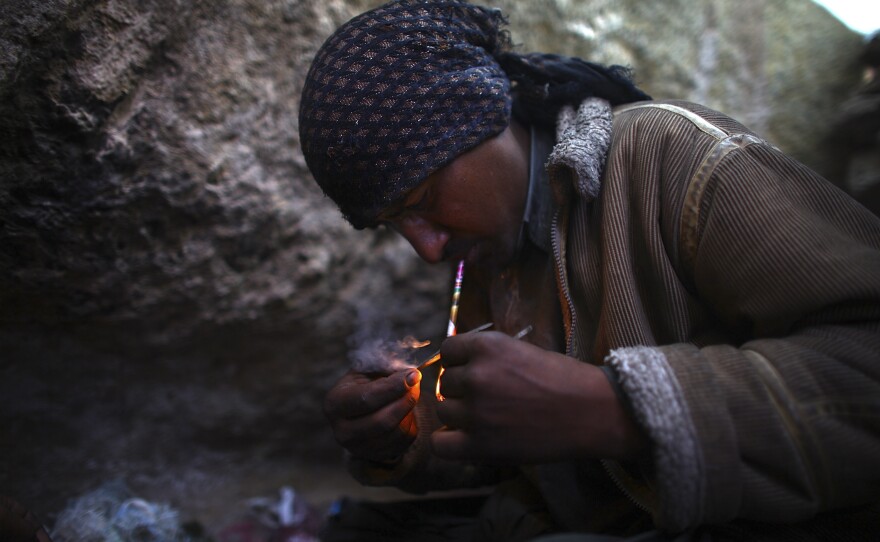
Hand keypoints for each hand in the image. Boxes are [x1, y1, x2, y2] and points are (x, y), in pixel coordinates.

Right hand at [323, 368, 421, 462]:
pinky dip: (411, 423)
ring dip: (410, 410)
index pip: (367, 398)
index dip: (393, 387)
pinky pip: (404, 441)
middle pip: (383, 421)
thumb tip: (409, 372)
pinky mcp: (376, 456)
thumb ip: (384, 366)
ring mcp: (358, 448)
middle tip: (416, 383)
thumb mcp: (367, 370)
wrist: (361, 408)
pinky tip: (406, 410)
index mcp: (334, 404)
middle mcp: (342, 431)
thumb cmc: (364, 383)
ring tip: (410, 393)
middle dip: (405, 400)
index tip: (413, 374)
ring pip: (397, 432)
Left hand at [432, 331, 646, 462]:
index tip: (473, 372)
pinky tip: (467, 440)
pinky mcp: (480, 444)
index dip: (459, 363)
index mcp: (487, 346)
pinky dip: (449, 444)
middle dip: (462, 391)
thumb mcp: (522, 350)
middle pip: (445, 383)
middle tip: (490, 400)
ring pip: (443, 412)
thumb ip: (487, 356)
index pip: (448, 352)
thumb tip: (457, 366)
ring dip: (459, 417)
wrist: (591, 412)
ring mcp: (476, 411)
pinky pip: (440, 445)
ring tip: (488, 419)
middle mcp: (476, 375)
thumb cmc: (564, 379)